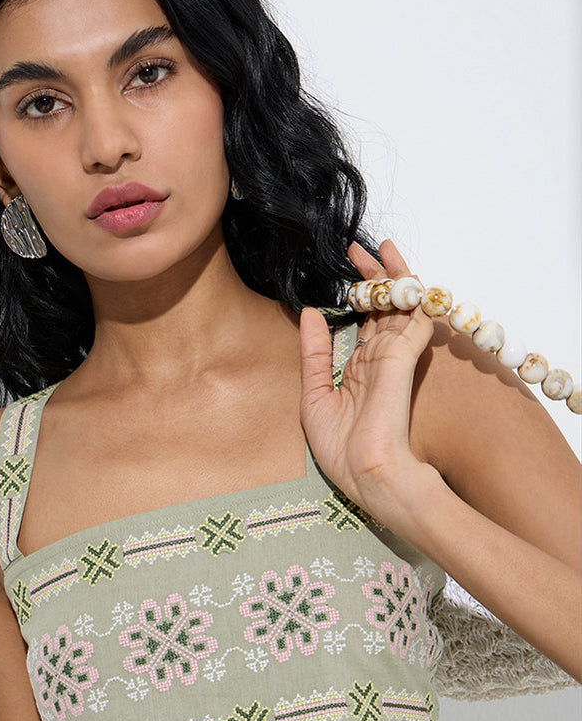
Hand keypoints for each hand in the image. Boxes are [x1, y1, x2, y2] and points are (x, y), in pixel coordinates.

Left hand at [299, 239, 439, 523]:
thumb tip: (307, 314)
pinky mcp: (403, 357)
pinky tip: (401, 270)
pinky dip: (410, 292)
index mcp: (363, 370)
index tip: (348, 271)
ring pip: (399, 304)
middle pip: (384, 307)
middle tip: (360, 247)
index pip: (367, 323)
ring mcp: (394, 357)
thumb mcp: (314, 396)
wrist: (365, 475)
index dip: (360, 296)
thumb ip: (314, 355)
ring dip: (393, 274)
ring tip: (381, 246)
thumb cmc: (342, 449)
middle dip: (374, 276)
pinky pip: (413, 316)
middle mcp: (381, 360)